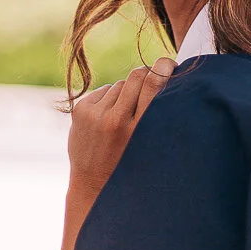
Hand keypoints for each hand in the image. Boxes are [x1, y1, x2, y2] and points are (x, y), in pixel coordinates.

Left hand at [67, 57, 175, 202]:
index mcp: (139, 130)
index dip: (164, 67)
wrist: (94, 186)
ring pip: (120, 84)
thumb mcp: (150, 145)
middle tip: (153, 77)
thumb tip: (164, 75)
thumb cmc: (131, 165)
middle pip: (136, 77)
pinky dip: (109, 99)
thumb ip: (155, 114)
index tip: (169, 63)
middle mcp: (116, 121)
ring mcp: (96, 115)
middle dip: (147, 73)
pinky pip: (104, 90)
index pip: (153, 84)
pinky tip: (109, 119)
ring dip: (126, 93)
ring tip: (126, 116)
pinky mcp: (81, 111)